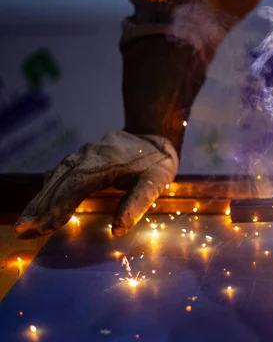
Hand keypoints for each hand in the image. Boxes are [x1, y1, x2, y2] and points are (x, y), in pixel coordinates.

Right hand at [14, 131, 177, 236]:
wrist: (155, 132)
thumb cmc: (158, 161)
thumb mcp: (157, 181)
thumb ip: (138, 203)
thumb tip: (118, 230)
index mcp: (108, 160)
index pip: (77, 184)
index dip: (60, 205)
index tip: (46, 225)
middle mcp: (90, 153)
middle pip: (60, 179)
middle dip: (41, 205)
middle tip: (24, 228)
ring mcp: (85, 152)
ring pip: (57, 175)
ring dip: (41, 198)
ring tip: (26, 222)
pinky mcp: (83, 156)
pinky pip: (62, 172)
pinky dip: (49, 189)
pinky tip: (40, 204)